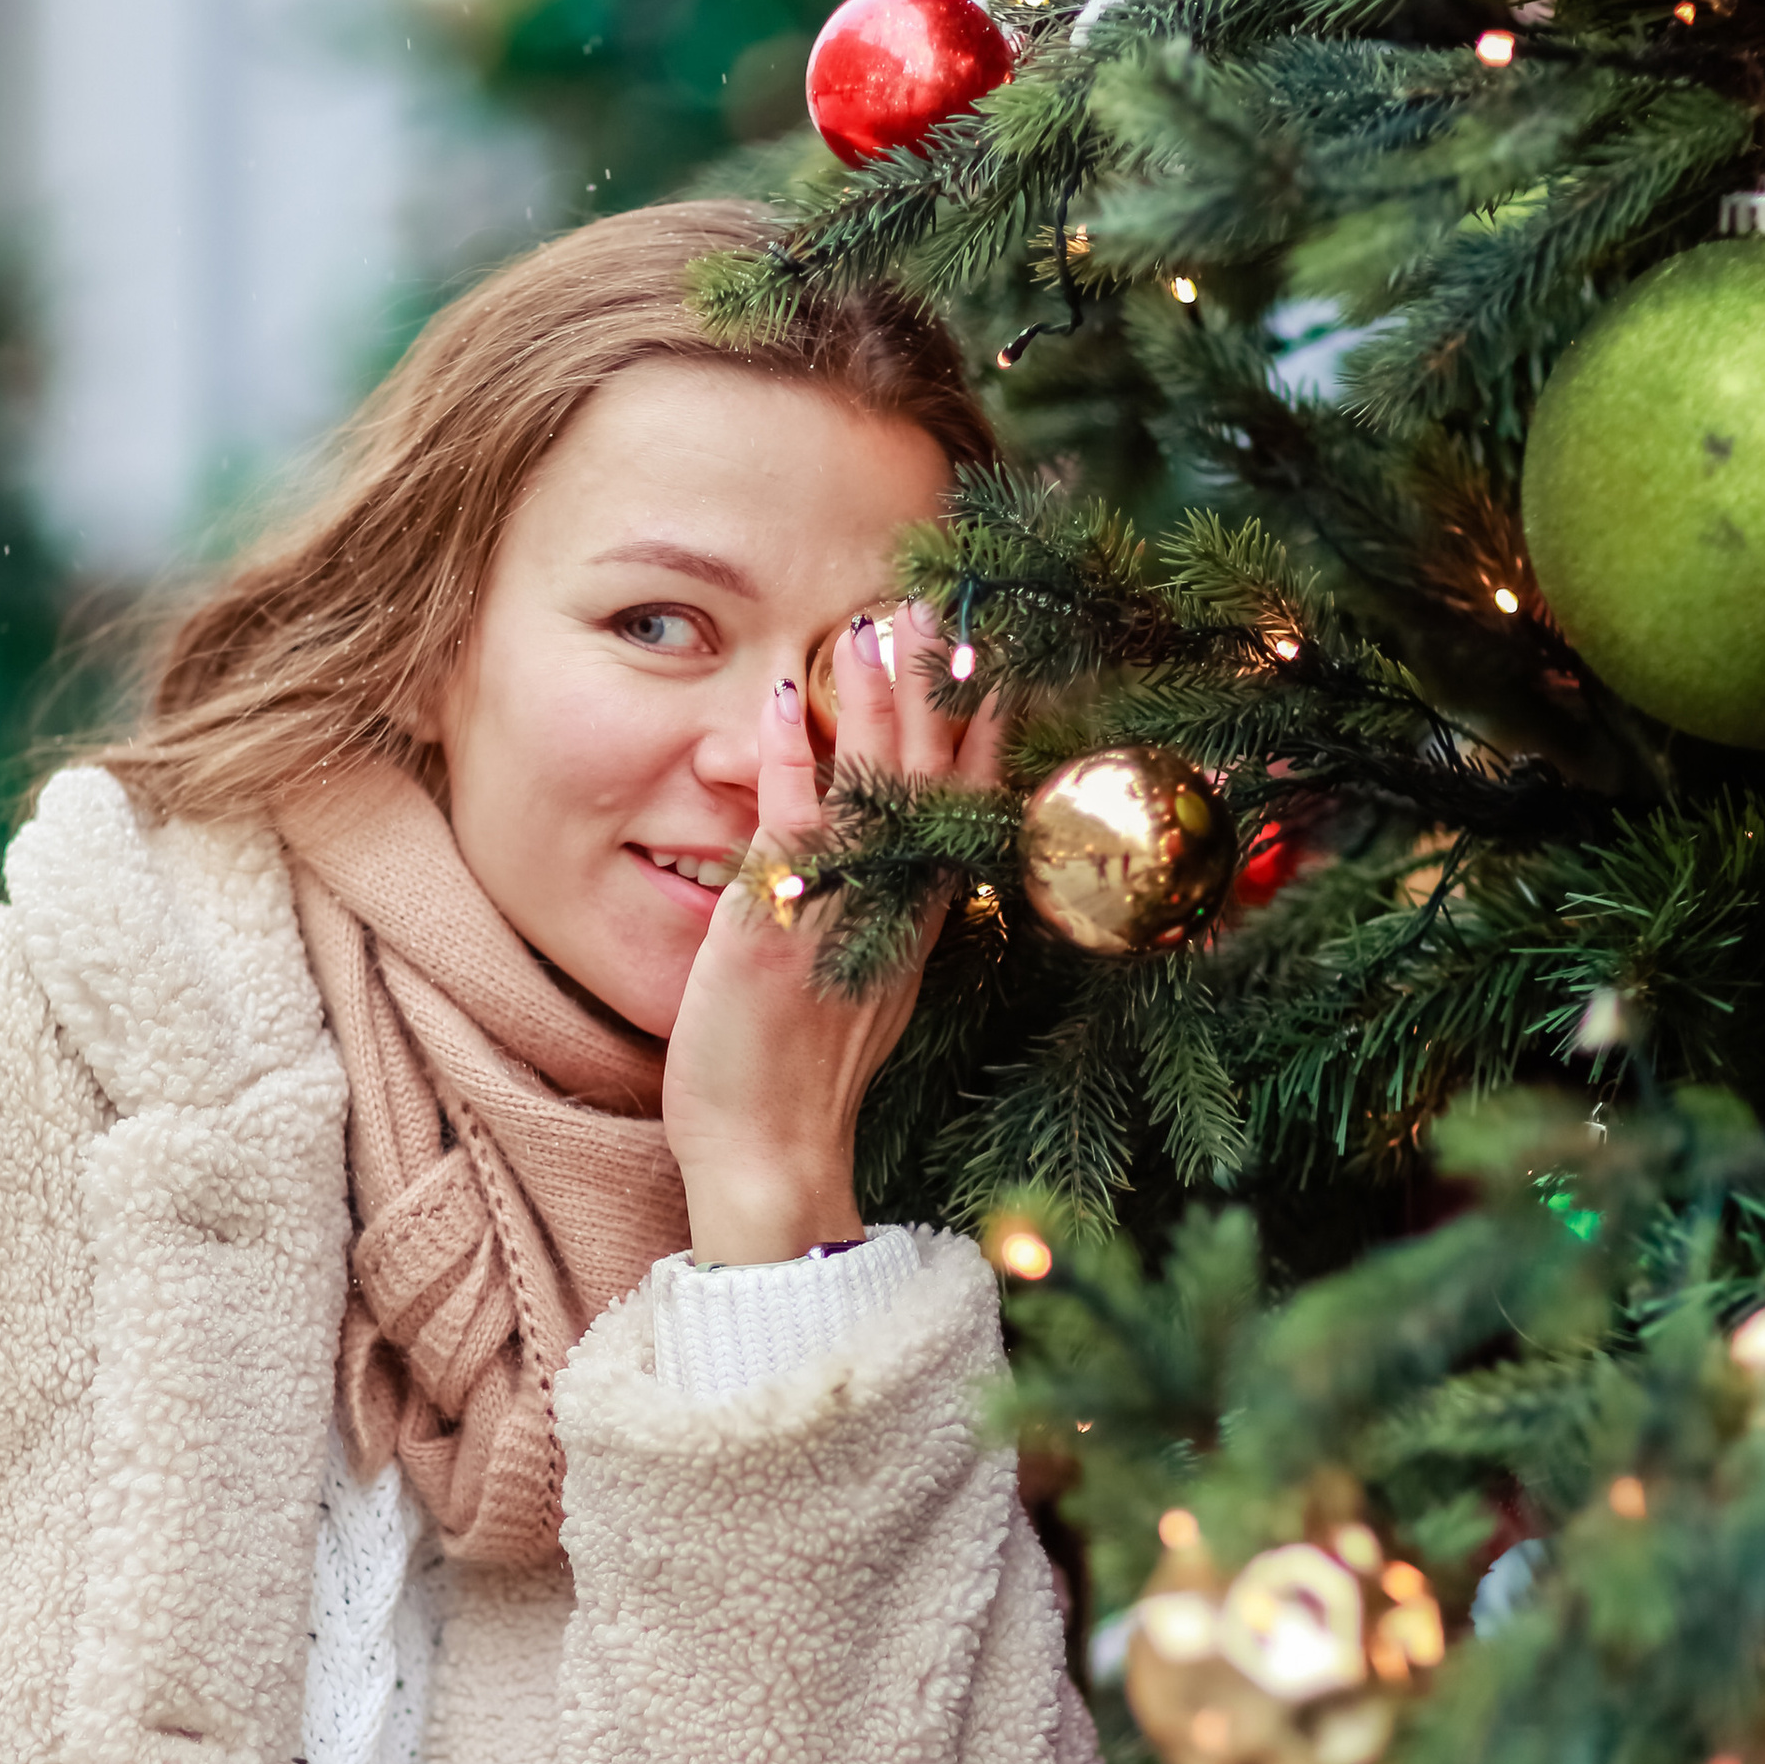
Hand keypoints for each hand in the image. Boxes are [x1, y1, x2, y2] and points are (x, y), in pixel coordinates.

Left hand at [661, 605, 1004, 1264]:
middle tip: (940, 606)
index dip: (979, 729)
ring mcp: (841, 913)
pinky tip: (781, 695)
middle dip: (939, 689)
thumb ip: (884, 920)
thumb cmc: (801, 1081)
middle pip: (935, 778)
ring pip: (876, 789)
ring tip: (879, 623)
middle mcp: (895, 908)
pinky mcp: (778, 926)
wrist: (772, 1156)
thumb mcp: (865, 989)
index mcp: (918, 921)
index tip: (992, 658)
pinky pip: (792, 824)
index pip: (965, 806)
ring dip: (875, 701)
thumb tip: (894, 868)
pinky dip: (789, 756)